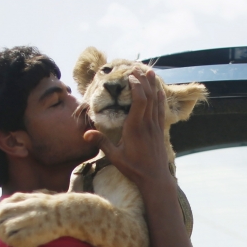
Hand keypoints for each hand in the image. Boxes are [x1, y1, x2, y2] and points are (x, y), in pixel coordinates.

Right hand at [83, 69, 172, 192]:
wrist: (155, 178)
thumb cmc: (133, 168)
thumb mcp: (115, 157)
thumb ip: (101, 143)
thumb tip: (85, 134)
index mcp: (135, 128)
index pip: (139, 101)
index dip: (136, 86)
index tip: (130, 76)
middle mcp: (147, 124)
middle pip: (148, 97)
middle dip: (143, 81)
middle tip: (137, 68)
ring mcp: (156, 127)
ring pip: (155, 101)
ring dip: (152, 85)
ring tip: (149, 71)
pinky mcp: (161, 131)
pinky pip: (161, 110)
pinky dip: (160, 98)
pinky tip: (159, 91)